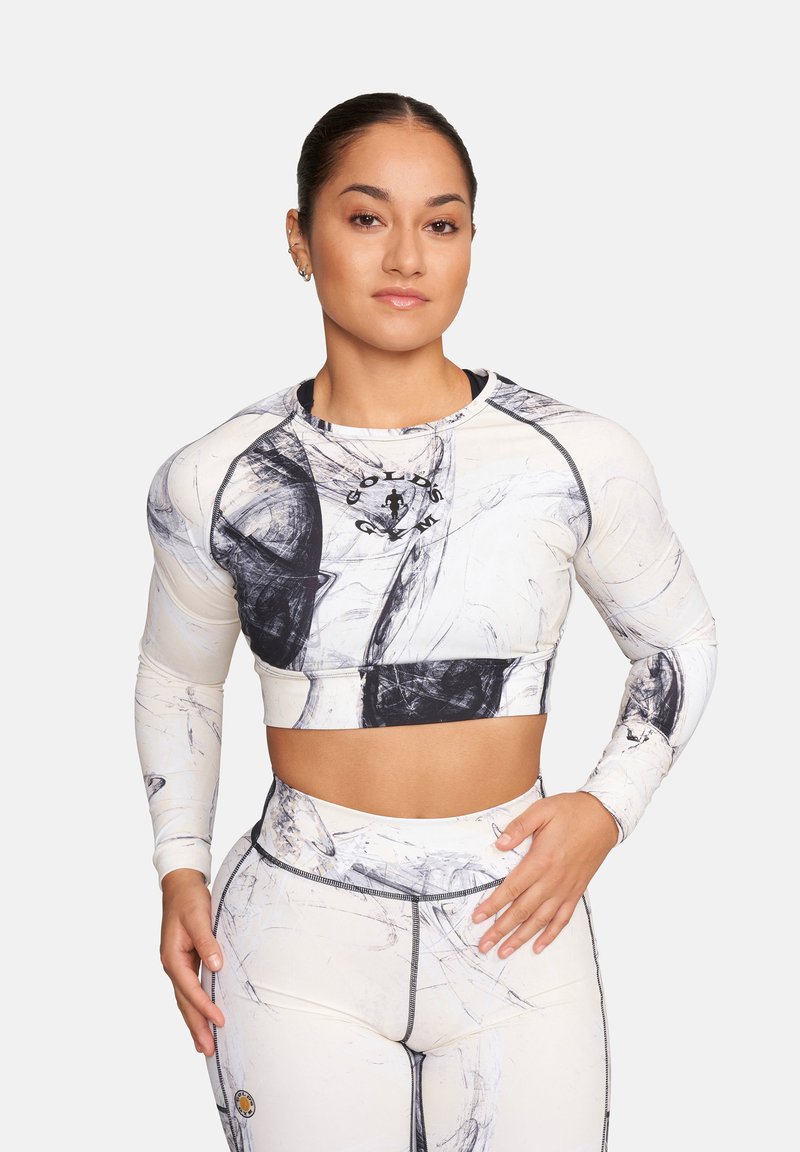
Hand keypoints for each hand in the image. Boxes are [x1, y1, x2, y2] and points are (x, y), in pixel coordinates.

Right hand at [160, 868, 224, 1055]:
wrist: (180, 885)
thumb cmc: (189, 900)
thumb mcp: (198, 917)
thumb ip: (207, 942)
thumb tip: (216, 966)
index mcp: (172, 957)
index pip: (190, 989)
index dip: (205, 1007)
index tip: (220, 1022)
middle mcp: (172, 965)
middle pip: (184, 1002)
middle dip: (196, 1027)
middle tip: (208, 1051)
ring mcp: (177, 965)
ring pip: (185, 1000)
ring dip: (195, 1022)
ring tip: (205, 1046)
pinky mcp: (184, 962)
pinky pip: (189, 990)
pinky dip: (195, 1007)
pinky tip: (202, 1018)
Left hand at [471, 791, 618, 957]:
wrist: (604, 818)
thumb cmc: (572, 812)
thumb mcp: (541, 810)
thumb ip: (519, 827)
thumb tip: (499, 844)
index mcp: (541, 860)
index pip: (511, 889)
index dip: (492, 905)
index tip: (477, 918)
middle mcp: (553, 880)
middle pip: (522, 911)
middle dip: (500, 930)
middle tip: (484, 944)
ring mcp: (566, 889)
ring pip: (540, 920)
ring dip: (520, 938)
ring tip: (504, 952)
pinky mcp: (576, 892)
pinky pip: (562, 919)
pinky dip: (550, 935)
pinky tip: (538, 946)